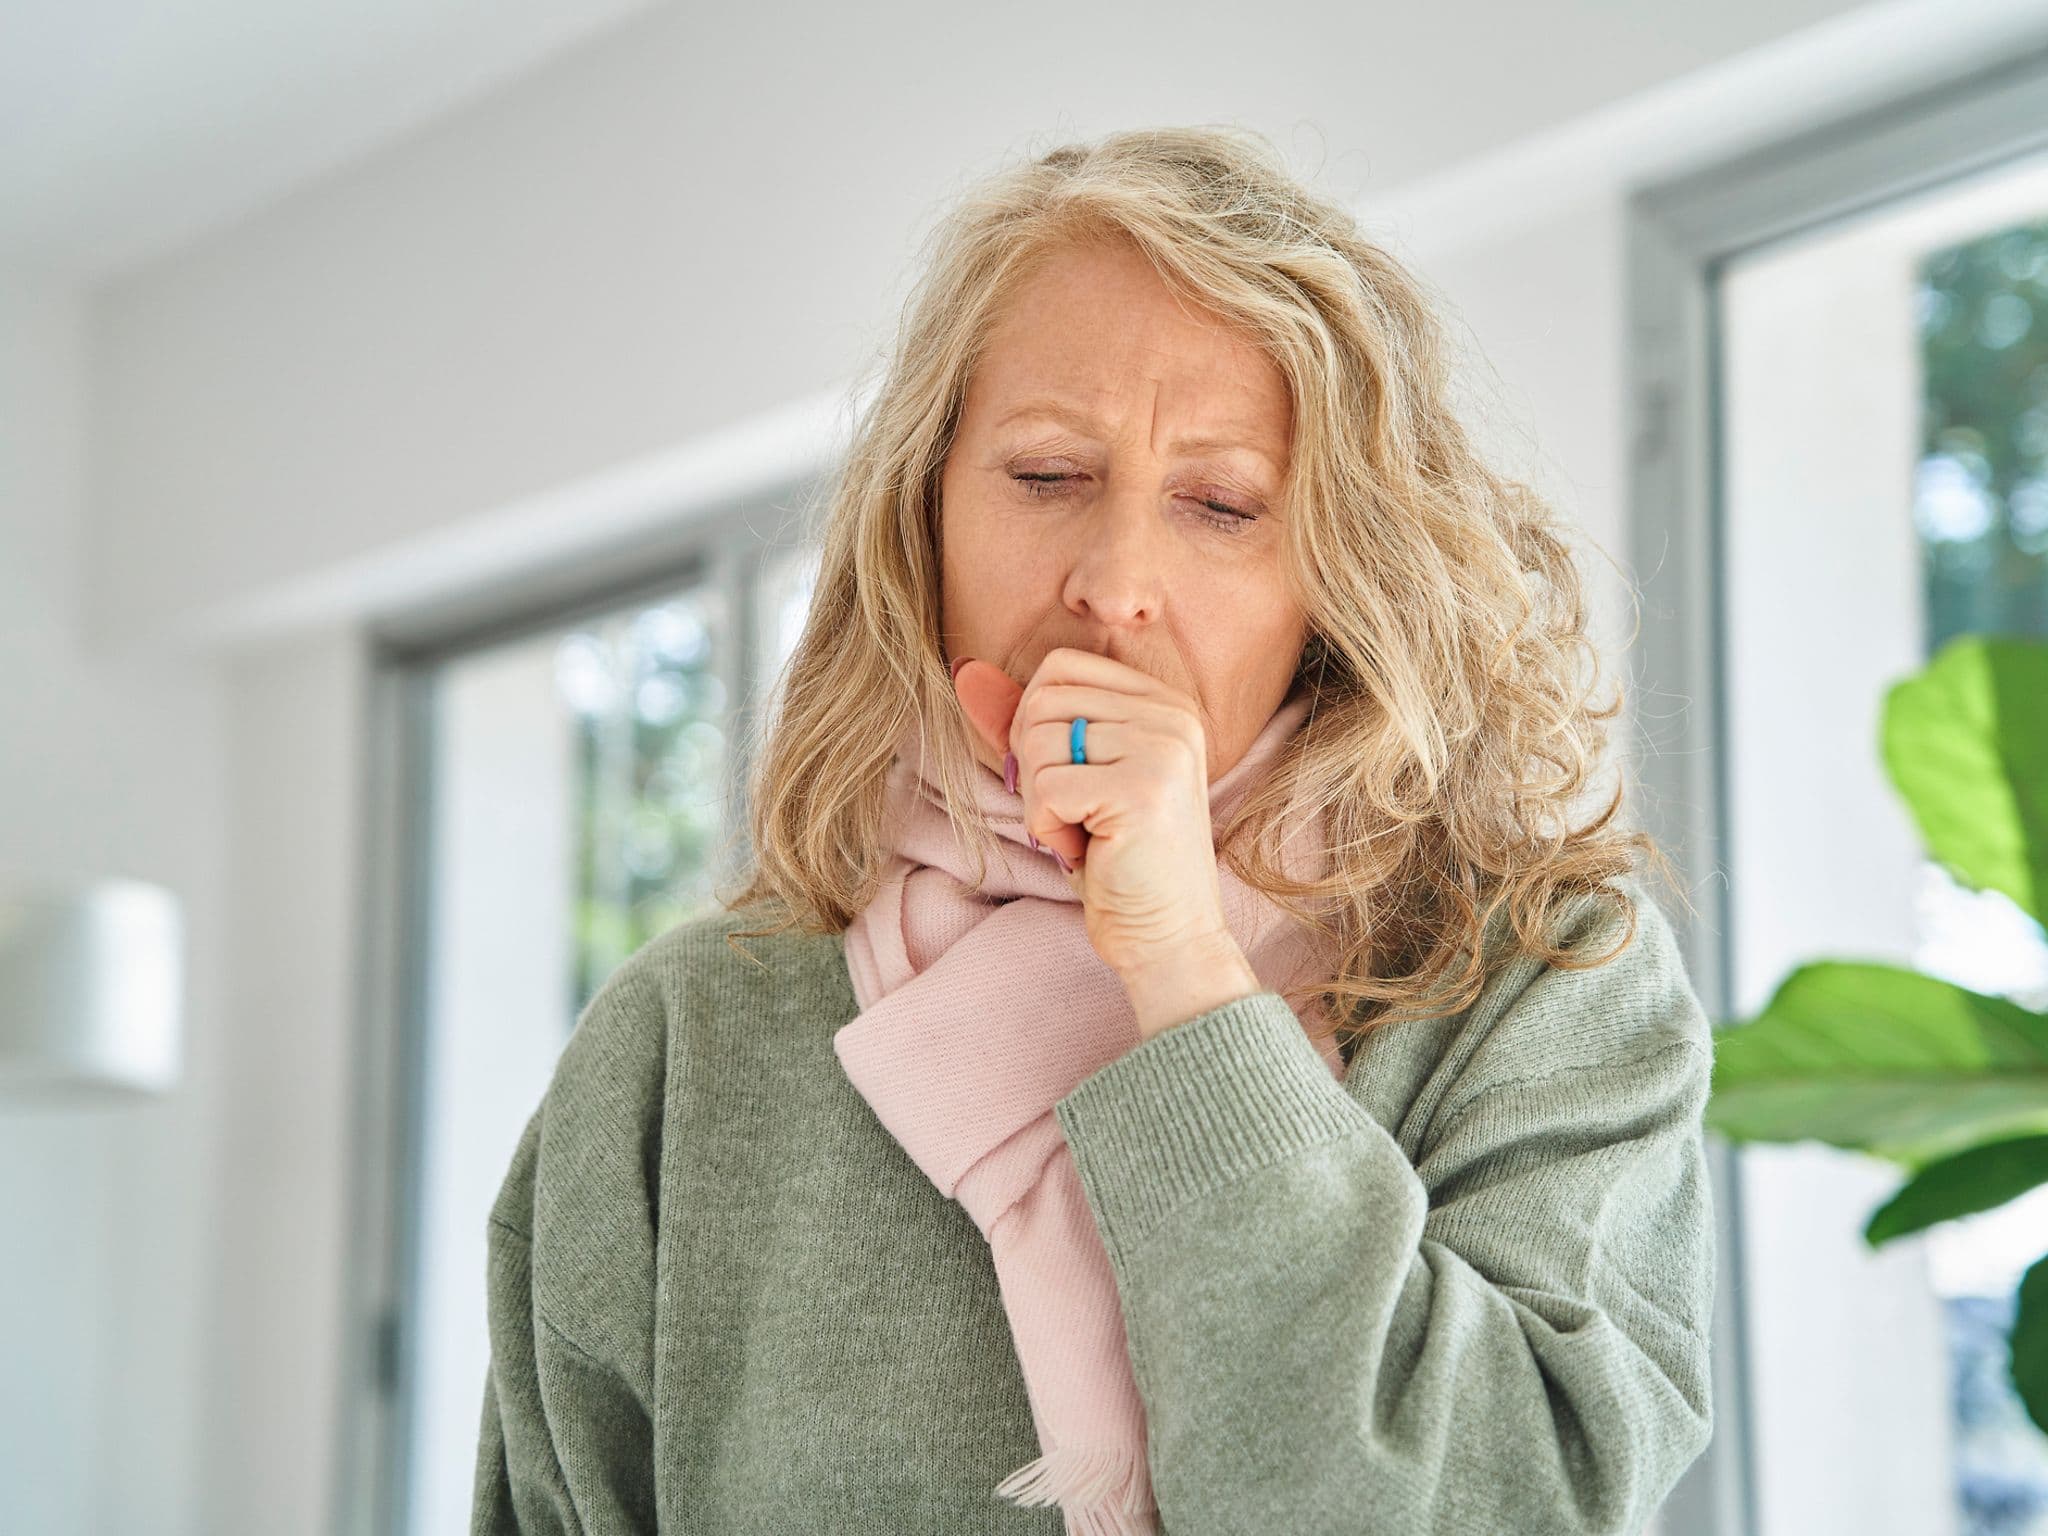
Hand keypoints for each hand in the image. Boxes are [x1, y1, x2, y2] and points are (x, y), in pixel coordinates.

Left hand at [951, 648, 1246, 983]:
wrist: (1169, 938)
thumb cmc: (1117, 861)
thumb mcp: (1069, 778)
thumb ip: (1025, 722)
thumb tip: (966, 673)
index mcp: (1162, 702)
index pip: (1061, 667)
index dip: (1033, 720)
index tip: (1061, 776)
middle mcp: (1171, 715)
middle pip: (1043, 700)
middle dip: (1033, 764)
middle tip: (1071, 812)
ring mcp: (1162, 749)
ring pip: (1038, 741)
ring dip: (1040, 801)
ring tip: (1083, 832)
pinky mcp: (1143, 790)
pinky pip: (1047, 789)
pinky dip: (1049, 828)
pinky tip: (1086, 850)